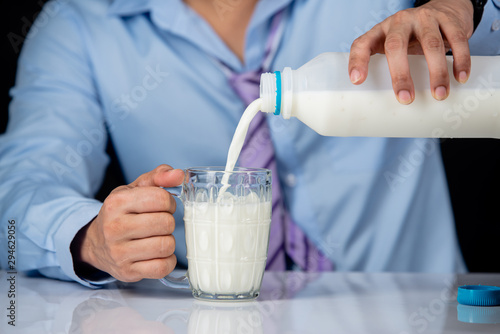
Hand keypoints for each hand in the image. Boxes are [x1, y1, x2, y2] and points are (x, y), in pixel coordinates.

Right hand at [73, 165, 183, 281]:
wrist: (96, 243)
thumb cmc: (121, 213)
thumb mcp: (135, 189)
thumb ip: (158, 177)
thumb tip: (179, 175)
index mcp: (117, 202)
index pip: (161, 198)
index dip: (169, 202)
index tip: (163, 206)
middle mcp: (115, 227)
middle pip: (166, 223)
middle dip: (168, 222)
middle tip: (160, 223)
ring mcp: (120, 252)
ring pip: (166, 246)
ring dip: (168, 241)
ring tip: (157, 237)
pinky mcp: (128, 272)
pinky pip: (162, 267)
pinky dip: (167, 260)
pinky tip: (158, 254)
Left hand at [348, 0, 473, 103]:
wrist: (443, 8)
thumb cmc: (411, 36)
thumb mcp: (392, 46)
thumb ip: (386, 68)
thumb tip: (386, 109)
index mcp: (380, 32)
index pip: (361, 44)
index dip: (357, 61)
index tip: (357, 81)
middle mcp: (400, 22)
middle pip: (395, 45)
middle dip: (400, 74)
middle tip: (405, 99)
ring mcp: (425, 18)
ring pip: (431, 44)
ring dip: (436, 72)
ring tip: (439, 95)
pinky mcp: (449, 20)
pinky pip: (457, 40)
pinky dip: (460, 61)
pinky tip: (460, 78)